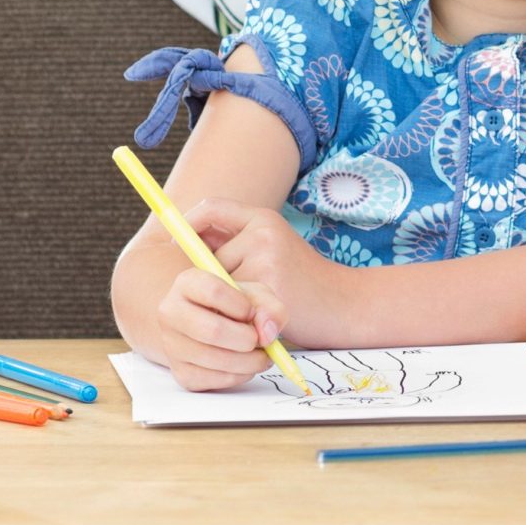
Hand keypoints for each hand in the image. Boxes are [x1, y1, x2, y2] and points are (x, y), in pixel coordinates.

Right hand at [154, 264, 287, 391]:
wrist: (211, 325)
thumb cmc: (235, 306)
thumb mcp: (256, 295)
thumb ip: (269, 308)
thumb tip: (267, 334)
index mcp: (187, 283)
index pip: (213, 291)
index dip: (242, 305)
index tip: (252, 313)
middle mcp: (171, 313)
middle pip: (212, 330)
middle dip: (247, 339)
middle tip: (261, 340)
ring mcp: (172, 345)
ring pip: (214, 359)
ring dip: (248, 362)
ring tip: (261, 355)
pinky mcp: (180, 373)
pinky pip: (213, 380)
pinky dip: (239, 376)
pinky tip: (246, 365)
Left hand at [187, 198, 321, 312]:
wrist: (346, 304)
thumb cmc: (303, 281)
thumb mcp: (274, 247)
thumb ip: (236, 242)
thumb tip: (187, 241)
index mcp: (263, 218)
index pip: (211, 208)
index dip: (189, 225)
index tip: (179, 244)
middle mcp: (263, 232)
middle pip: (207, 255)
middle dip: (214, 278)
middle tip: (241, 293)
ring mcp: (264, 258)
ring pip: (217, 282)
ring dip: (227, 299)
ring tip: (258, 305)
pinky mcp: (266, 287)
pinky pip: (231, 303)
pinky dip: (239, 315)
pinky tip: (264, 316)